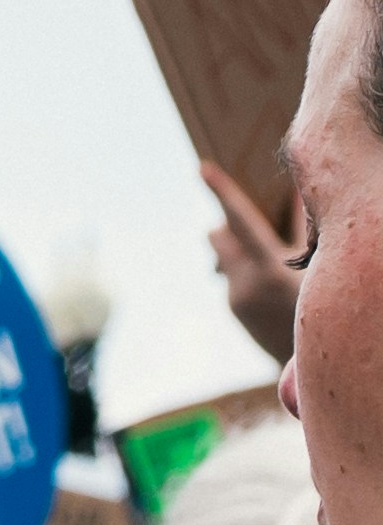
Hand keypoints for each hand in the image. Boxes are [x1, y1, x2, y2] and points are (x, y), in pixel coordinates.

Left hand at [202, 156, 302, 370]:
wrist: (311, 357)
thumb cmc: (321, 303)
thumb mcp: (314, 267)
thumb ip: (301, 230)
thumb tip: (296, 194)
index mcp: (270, 267)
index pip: (241, 219)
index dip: (222, 191)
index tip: (202, 167)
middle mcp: (246, 281)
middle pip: (218, 235)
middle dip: (227, 226)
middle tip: (251, 230)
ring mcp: (236, 297)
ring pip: (223, 256)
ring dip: (237, 251)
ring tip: (270, 266)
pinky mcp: (233, 308)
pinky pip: (232, 276)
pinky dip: (244, 271)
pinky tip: (271, 288)